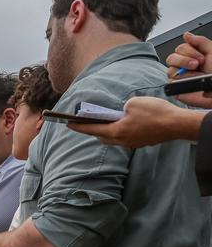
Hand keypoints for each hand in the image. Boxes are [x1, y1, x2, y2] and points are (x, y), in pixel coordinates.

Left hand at [68, 96, 206, 145]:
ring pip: (113, 138)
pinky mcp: (141, 142)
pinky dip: (119, 131)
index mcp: (116, 132)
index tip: (68, 124)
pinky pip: (125, 138)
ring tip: (103, 122)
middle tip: (85, 121)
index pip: (92, 130)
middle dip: (92, 129)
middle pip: (101, 136)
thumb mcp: (134, 103)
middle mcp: (122, 141)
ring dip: (107, 131)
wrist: (177, 124)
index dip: (79, 126)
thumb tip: (122, 112)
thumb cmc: (156, 113)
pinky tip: (122, 123)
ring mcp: (132, 143)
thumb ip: (122, 107)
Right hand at [167, 32, 211, 108]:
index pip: (181, 48)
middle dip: (185, 59)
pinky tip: (191, 80)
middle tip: (198, 64)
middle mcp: (185, 66)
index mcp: (193, 57)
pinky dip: (181, 79)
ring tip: (196, 73)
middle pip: (172, 57)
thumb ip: (200, 41)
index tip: (202, 57)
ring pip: (170, 68)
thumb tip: (186, 34)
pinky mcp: (176, 87)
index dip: (190, 51)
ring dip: (184, 69)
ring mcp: (179, 77)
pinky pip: (170, 80)